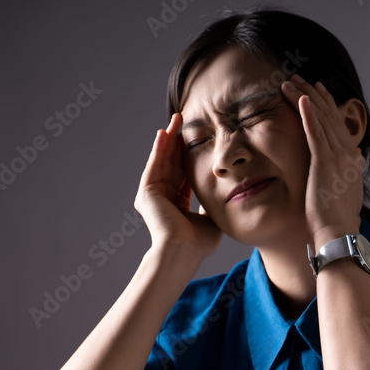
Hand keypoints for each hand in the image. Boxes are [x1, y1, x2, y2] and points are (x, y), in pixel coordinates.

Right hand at [134, 112, 221, 260]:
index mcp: (178, 205)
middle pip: (173, 163)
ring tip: (176, 119)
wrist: (184, 251)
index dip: (190, 156)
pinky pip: (155, 165)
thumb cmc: (199, 243)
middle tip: (185, 121)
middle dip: (179, 142)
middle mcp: (164, 198)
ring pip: (163, 160)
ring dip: (169, 139)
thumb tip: (222, 192)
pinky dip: (159, 148)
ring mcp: (154, 195)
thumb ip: (212, 203)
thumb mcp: (211, 218)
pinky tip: (164, 132)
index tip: (198, 139)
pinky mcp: (147, 192)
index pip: (184, 175)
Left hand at [281, 74, 365, 247]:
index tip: (317, 92)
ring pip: (321, 119)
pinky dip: (308, 113)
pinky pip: (315, 132)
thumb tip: (358, 158)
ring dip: (305, 97)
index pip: (338, 126)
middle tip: (301, 78)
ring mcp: (338, 157)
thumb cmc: (338, 220)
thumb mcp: (348, 191)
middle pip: (329, 117)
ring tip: (290, 82)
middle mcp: (348, 153)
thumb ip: (351, 171)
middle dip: (313, 95)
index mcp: (352, 160)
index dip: (327, 106)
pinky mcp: (324, 162)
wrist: (338, 232)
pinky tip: (299, 98)